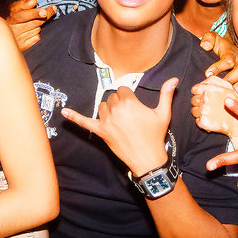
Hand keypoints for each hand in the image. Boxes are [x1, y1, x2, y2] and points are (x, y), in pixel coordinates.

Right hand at [7, 0, 55, 50]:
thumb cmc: (7, 17)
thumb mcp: (13, 8)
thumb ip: (23, 4)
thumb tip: (33, 2)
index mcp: (12, 18)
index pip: (24, 15)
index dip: (35, 13)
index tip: (44, 12)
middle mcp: (15, 29)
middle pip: (35, 22)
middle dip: (45, 15)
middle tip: (52, 9)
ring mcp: (18, 39)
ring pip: (36, 30)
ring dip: (38, 24)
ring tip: (33, 20)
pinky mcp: (21, 46)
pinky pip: (35, 38)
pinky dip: (36, 34)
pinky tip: (32, 31)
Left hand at [62, 78, 177, 175]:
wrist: (147, 158)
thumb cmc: (155, 135)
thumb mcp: (163, 113)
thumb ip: (166, 94)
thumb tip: (174, 79)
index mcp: (129, 102)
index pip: (122, 90)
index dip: (129, 98)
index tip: (134, 107)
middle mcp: (116, 109)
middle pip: (112, 98)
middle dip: (119, 104)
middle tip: (130, 117)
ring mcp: (106, 121)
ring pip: (102, 107)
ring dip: (108, 111)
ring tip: (120, 122)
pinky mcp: (100, 131)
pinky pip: (84, 122)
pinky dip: (74, 117)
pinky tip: (64, 112)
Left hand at [190, 76, 237, 137]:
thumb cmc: (234, 103)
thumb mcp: (228, 87)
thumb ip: (214, 81)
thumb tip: (202, 81)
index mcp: (209, 89)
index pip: (194, 89)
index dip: (198, 93)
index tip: (204, 97)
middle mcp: (205, 99)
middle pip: (193, 100)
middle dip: (199, 103)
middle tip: (210, 106)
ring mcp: (203, 111)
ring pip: (193, 110)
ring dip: (200, 112)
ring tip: (211, 113)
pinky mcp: (203, 122)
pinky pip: (197, 120)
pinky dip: (202, 121)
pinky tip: (211, 119)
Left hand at [200, 32, 237, 94]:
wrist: (230, 45)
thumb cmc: (219, 45)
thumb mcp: (212, 38)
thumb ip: (208, 39)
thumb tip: (205, 46)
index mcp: (231, 52)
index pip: (227, 59)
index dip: (218, 67)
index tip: (208, 74)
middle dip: (232, 78)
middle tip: (223, 86)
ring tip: (236, 92)